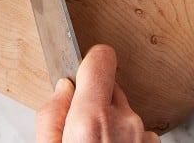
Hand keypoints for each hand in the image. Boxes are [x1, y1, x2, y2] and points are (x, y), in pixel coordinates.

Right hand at [36, 45, 159, 141]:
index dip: (89, 62)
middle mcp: (124, 121)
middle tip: (79, 128)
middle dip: (94, 100)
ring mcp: (143, 135)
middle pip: (110, 86)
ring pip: (122, 109)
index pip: (101, 58)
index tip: (81, 71)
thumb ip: (50, 115)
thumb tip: (63, 90)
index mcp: (93, 118)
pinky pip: (136, 129)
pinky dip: (124, 137)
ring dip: (111, 121)